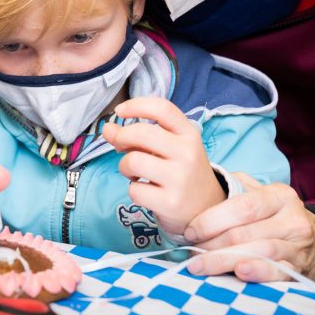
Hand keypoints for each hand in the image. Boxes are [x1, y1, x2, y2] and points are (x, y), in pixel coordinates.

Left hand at [102, 96, 223, 238]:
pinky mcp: (170, 202)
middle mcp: (187, 153)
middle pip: (141, 132)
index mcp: (189, 134)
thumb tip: (108, 128)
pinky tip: (145, 191)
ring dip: (124, 167)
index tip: (119, 111)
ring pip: (133, 161)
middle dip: (121, 137)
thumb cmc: (182, 172)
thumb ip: (139, 136)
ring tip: (133, 173)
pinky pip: (134, 190)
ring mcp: (180, 178)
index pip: (162, 109)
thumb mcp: (169, 149)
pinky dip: (133, 190)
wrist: (207, 208)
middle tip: (120, 146)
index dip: (136, 105)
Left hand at [182, 174, 314, 283]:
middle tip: (190, 253)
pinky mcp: (301, 270)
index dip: (212, 220)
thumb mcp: (264, 196)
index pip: (243, 206)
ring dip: (224, 261)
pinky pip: (279, 272)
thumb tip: (199, 188)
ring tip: (200, 267)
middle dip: (211, 244)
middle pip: (246, 232)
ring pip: (259, 252)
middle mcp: (292, 219)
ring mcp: (299, 246)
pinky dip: (259, 273)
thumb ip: (237, 189)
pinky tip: (239, 273)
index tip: (190, 231)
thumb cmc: (279, 219)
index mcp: (280, 196)